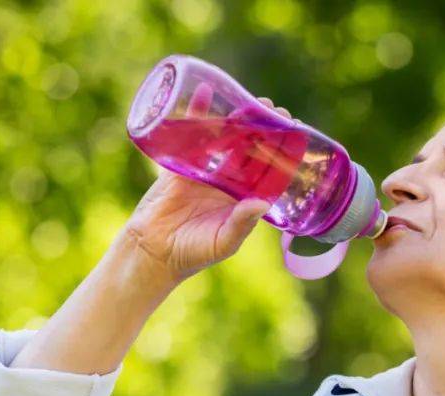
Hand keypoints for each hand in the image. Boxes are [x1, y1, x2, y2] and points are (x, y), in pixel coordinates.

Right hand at [119, 95, 293, 285]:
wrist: (153, 252)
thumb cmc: (192, 253)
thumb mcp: (223, 242)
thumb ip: (241, 224)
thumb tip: (262, 203)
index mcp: (243, 199)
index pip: (267, 170)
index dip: (280, 151)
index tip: (292, 132)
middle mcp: (227, 182)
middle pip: (248, 148)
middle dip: (261, 129)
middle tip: (272, 109)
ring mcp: (204, 171)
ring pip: (224, 138)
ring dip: (236, 118)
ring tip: (249, 100)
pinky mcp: (180, 164)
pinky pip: (191, 134)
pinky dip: (197, 113)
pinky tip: (206, 92)